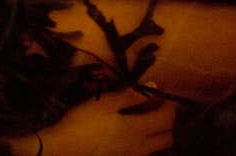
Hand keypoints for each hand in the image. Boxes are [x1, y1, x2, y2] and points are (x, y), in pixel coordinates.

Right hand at [8, 88, 175, 155]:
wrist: (64, 148)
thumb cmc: (82, 122)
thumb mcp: (104, 103)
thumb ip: (129, 96)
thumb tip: (153, 86)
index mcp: (138, 129)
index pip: (166, 119)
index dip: (170, 106)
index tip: (165, 95)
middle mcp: (140, 146)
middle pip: (167, 137)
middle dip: (168, 122)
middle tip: (157, 108)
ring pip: (157, 148)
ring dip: (158, 134)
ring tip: (144, 120)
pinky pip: (143, 153)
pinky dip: (145, 142)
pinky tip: (129, 133)